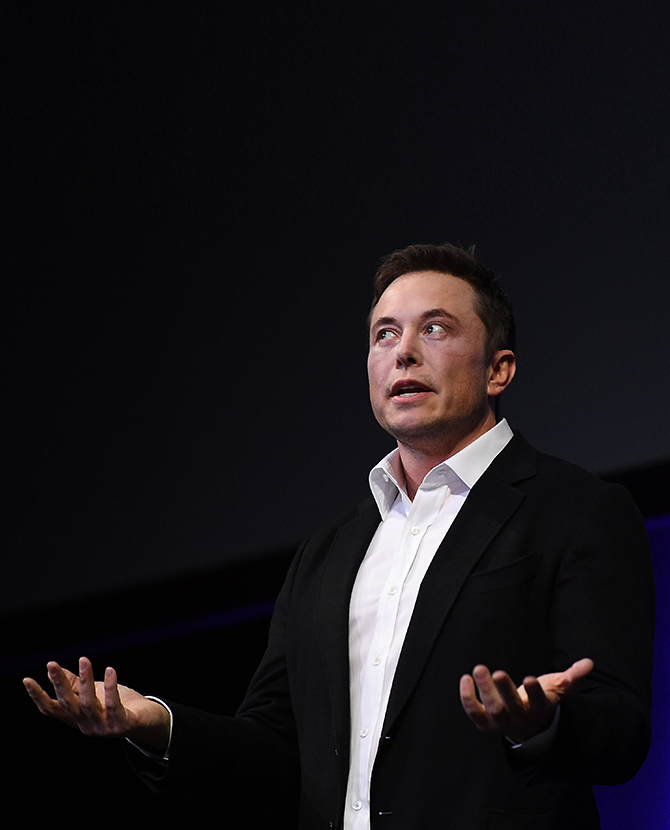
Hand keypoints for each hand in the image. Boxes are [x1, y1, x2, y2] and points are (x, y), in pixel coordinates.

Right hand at [23, 656, 170, 751]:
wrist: (147, 722)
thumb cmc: (118, 705)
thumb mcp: (95, 694)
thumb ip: (77, 685)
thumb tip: (58, 670)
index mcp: (77, 718)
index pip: (53, 709)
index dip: (38, 696)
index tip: (27, 679)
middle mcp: (86, 725)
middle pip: (68, 704)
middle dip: (59, 684)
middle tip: (52, 665)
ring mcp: (103, 727)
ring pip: (89, 703)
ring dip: (86, 680)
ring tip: (84, 660)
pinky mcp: (121, 725)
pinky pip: (114, 705)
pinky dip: (111, 687)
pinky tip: (110, 670)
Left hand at [459, 658, 593, 742]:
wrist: (527, 727)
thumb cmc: (541, 700)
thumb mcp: (557, 689)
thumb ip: (572, 677)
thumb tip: (589, 663)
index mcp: (540, 709)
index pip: (539, 702)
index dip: (535, 692)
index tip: (530, 679)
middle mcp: (520, 718)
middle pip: (512, 707)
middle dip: (504, 690)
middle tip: (498, 672)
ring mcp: (501, 723)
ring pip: (492, 709)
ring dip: (485, 690)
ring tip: (479, 668)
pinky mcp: (485, 722)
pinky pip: (474, 713)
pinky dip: (467, 698)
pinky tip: (465, 678)